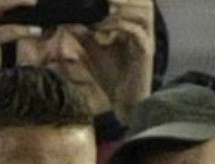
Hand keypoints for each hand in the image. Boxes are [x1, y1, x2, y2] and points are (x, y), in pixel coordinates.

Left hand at [81, 0, 156, 121]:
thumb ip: (83, 34)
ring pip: (143, 12)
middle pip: (145, 3)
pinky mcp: (145, 53)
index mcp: (134, 26)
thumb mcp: (93, 51)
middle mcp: (143, 31)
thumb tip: (68, 19)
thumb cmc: (112, 77)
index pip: (134, 2)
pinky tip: (101, 27)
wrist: (123, 102)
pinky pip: (136, 32)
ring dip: (123, 6)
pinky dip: (119, 25)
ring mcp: (146, 41)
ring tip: (104, 4)